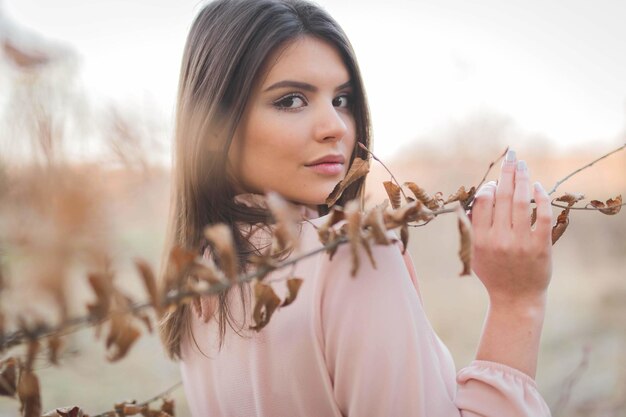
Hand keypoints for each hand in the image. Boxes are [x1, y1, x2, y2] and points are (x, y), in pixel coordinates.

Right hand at [469, 150, 552, 306]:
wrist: (516, 299)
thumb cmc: (493, 273)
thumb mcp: (474, 253)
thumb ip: (473, 227)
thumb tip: (480, 196)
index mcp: (480, 239)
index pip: (482, 202)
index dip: (488, 186)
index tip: (493, 182)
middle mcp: (498, 239)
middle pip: (501, 195)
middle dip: (506, 171)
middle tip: (511, 155)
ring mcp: (520, 242)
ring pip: (520, 201)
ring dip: (522, 178)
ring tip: (522, 165)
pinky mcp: (540, 246)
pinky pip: (541, 215)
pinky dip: (540, 198)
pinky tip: (538, 187)